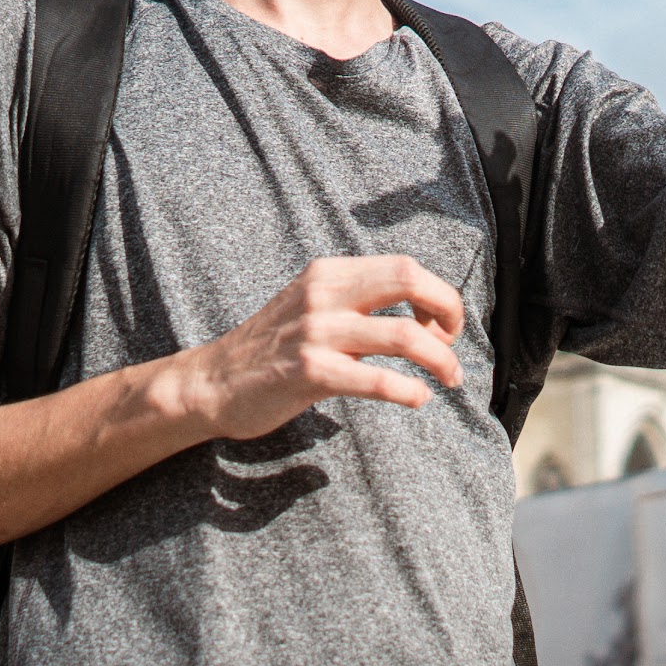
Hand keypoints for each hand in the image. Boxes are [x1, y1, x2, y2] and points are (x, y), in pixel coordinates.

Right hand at [170, 256, 464, 440]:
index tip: (443, 324)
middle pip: (409, 281)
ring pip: (402, 335)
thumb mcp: (310, 306)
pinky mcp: (310, 371)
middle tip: (454, 343)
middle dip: (447, 310)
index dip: (436, 294)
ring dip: (439, 359)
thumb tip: (418, 315)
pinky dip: (408, 391)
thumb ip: (354, 302)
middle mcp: (323, 294)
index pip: (403, 267)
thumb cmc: (270, 350)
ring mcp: (316, 332)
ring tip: (451, 378)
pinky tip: (417, 399)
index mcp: (327, 273)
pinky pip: (376, 379)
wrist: (211, 382)